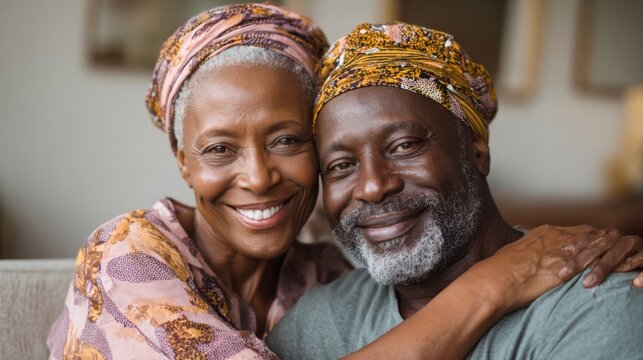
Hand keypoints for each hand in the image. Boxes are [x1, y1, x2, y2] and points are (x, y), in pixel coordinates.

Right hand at [469, 225, 642, 311]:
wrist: (497, 279)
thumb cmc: (500, 269)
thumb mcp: (514, 253)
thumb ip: (528, 251)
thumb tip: (528, 255)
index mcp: (543, 232)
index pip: (573, 230)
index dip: (586, 237)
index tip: (593, 242)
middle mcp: (556, 237)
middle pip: (588, 233)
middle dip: (602, 240)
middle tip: (613, 246)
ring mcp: (563, 250)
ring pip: (596, 245)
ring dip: (609, 249)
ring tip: (621, 254)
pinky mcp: (568, 266)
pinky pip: (595, 261)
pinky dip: (607, 263)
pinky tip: (615, 268)